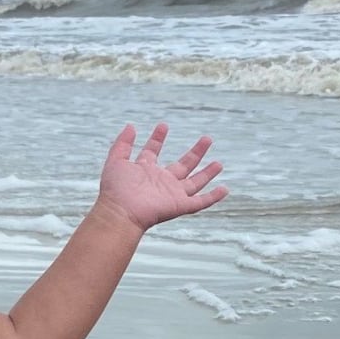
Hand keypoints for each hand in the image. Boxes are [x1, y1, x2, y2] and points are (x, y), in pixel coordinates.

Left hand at [96, 123, 227, 232]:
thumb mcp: (116, 161)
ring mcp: (172, 194)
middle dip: (196, 153)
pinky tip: (224, 189)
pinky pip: (201, 202)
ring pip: (195, 182)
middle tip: (207, 139)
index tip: (163, 126)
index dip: (157, 139)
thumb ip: (122, 143)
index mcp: (145, 170)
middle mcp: (161, 181)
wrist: (120, 212)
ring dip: (207, 173)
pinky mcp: (180, 205)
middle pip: (183, 165)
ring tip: (219, 163)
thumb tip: (131, 126)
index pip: (153, 152)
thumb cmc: (115, 189)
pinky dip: (213, 197)